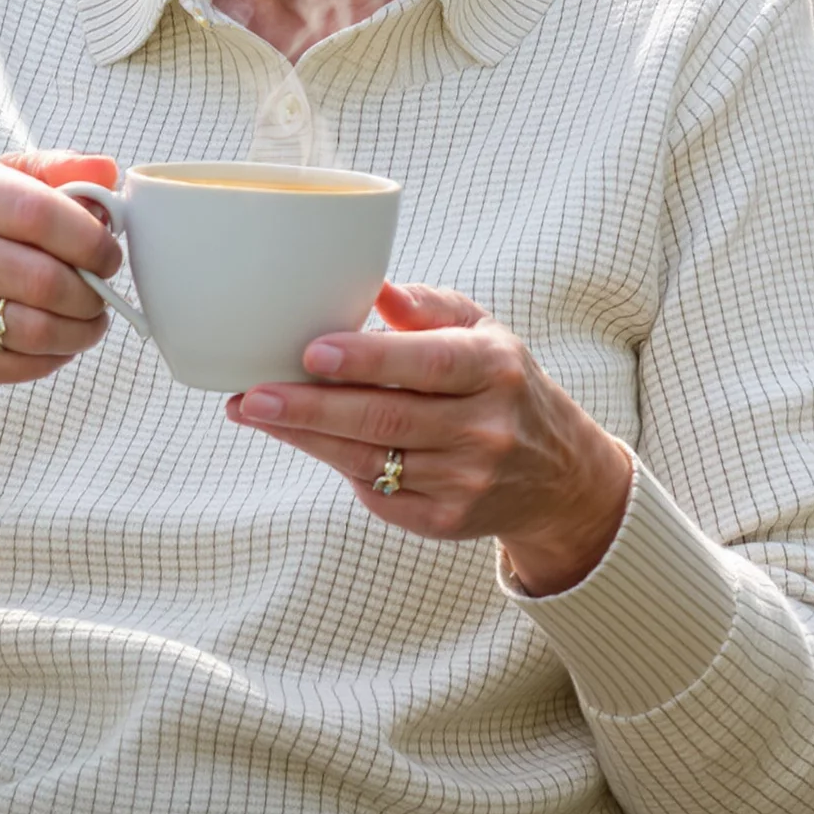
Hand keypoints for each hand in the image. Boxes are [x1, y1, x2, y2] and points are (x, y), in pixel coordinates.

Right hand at [0, 151, 124, 504]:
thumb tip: (106, 171)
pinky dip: (54, 357)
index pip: (38, 213)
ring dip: (81, 330)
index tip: (108, 251)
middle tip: (102, 289)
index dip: (90, 238)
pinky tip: (55, 340)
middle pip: (43, 279)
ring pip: (37, 330)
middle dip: (92, 291)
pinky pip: (22, 366)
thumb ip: (54, 170)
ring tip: (89, 318)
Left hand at [224, 281, 633, 595]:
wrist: (560, 477)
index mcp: (495, 369)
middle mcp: (486, 429)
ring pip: (369, 460)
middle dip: (310, 407)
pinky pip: (377, 496)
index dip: (368, 360)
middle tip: (253, 394)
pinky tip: (309, 441)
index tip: (312, 352)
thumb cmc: (503, 385)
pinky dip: (340, 467)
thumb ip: (430, 307)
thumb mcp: (485, 332)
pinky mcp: (446, 522)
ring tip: (255, 412)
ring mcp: (467, 482)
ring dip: (306, 437)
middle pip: (385, 418)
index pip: (427, 364)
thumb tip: (378, 291)